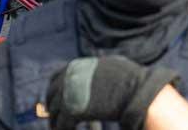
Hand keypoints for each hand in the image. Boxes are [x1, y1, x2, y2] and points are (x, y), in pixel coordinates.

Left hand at [46, 56, 177, 129]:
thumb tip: (95, 70)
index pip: (55, 78)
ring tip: (62, 129)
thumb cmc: (129, 78)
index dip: (54, 91)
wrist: (136, 89)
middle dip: (53, 108)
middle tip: (55, 118)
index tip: (55, 100)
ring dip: (57, 123)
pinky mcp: (73, 110)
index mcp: (76, 66)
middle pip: (51, 96)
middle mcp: (68, 77)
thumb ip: (96, 69)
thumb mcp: (108, 65)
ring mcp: (69, 93)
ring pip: (55, 113)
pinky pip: (63, 125)